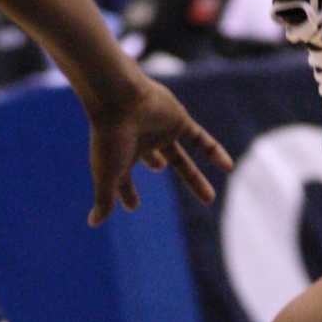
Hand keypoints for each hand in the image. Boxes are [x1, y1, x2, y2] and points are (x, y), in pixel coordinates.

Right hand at [85, 70, 233, 227]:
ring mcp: (161, 131)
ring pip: (181, 158)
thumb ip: (104, 200)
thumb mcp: (106, 175)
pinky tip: (228, 167)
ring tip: (209, 199)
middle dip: (159, 168)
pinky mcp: (179, 122)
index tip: (132, 206)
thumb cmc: (109, 138)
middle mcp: (142, 142)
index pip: (124, 179)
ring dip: (194, 178)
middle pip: (156, 161)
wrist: (120, 98)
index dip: (126, 194)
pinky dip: (214, 152)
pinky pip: (201, 140)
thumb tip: (93, 223)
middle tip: (161, 177)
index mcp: (121, 155)